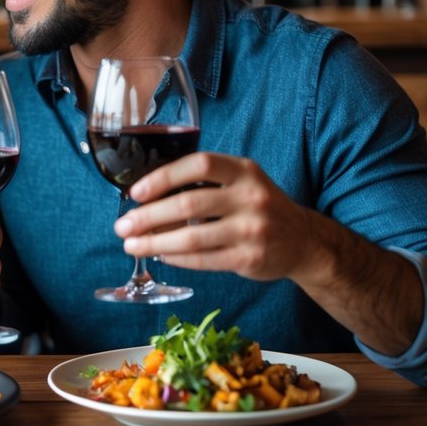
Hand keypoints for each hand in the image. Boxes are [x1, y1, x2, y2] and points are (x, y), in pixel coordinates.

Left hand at [114, 152, 327, 284]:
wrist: (304, 241)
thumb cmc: (259, 207)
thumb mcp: (242, 182)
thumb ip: (205, 183)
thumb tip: (148, 196)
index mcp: (244, 170)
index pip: (198, 165)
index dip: (163, 177)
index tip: (136, 192)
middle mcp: (251, 197)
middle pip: (188, 204)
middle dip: (148, 217)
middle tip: (122, 226)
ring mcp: (252, 229)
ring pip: (192, 238)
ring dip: (155, 242)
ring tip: (132, 245)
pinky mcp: (250, 259)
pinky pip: (203, 260)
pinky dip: (176, 258)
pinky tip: (160, 254)